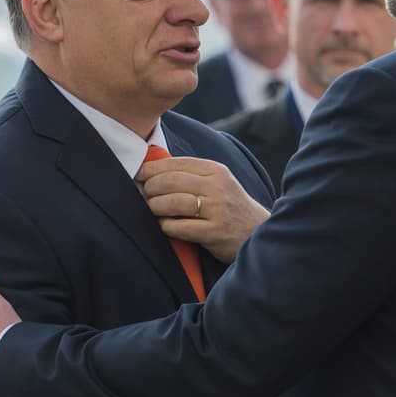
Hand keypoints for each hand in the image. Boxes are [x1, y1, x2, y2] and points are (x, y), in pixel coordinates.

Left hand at [136, 156, 269, 262]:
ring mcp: (217, 210)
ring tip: (153, 209)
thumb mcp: (218, 182)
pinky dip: (166, 226)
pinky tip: (165, 225)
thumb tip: (151, 169)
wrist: (257, 233)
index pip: (176, 163)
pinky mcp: (214, 232)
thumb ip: (191, 174)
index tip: (138, 174)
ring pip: (172, 202)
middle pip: (170, 181)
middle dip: (150, 188)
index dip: (152, 168)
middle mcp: (217, 187)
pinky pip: (178, 227)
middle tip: (144, 194)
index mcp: (216, 171)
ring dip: (155, 207)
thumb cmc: (229, 206)